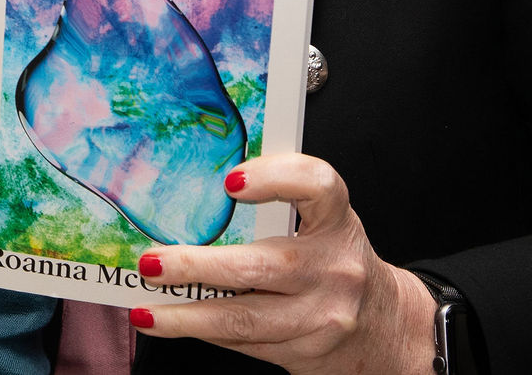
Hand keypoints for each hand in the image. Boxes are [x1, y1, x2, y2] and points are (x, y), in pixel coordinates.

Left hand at [129, 153, 437, 374]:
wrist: (385, 325)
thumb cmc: (334, 258)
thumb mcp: (322, 222)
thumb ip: (277, 205)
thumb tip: (194, 196)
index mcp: (337, 220)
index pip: (317, 186)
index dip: (275, 178)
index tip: (230, 181)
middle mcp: (335, 267)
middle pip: (264, 266)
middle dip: (199, 266)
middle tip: (152, 262)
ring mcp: (323, 316)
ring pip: (246, 319)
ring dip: (188, 316)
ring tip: (146, 312)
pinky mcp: (306, 352)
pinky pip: (247, 343)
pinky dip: (206, 332)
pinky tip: (175, 322)